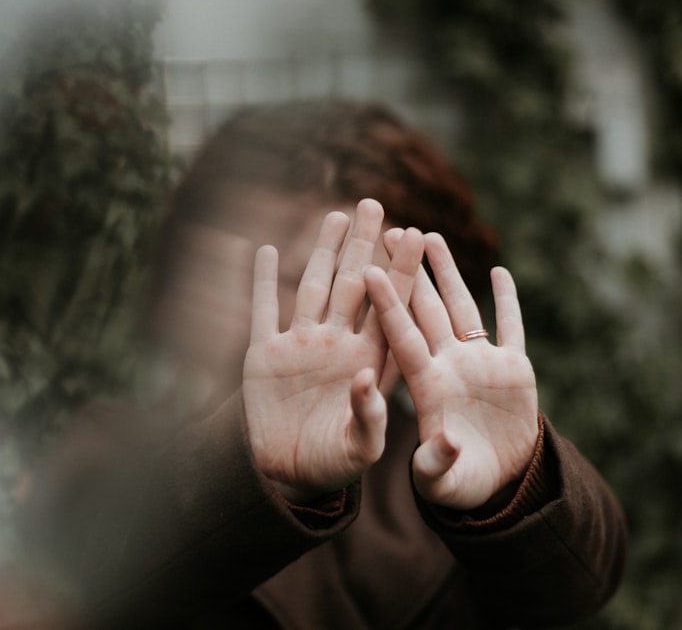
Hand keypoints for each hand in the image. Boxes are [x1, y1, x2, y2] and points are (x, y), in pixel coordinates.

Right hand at [242, 199, 423, 502]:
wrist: (288, 476)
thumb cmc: (335, 466)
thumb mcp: (360, 448)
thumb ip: (370, 417)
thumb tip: (368, 380)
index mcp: (369, 362)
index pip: (390, 308)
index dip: (402, 271)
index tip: (418, 235)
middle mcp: (338, 345)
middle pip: (355, 285)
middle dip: (365, 246)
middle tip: (376, 205)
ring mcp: (302, 346)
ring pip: (315, 287)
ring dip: (324, 252)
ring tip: (337, 215)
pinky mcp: (265, 355)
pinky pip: (264, 310)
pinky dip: (264, 281)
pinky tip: (268, 250)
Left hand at [365, 232, 538, 510]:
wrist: (495, 485)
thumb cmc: (457, 485)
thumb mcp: (441, 481)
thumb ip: (436, 462)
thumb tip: (445, 441)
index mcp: (426, 386)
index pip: (402, 337)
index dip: (388, 304)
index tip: (370, 270)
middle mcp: (449, 366)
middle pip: (425, 309)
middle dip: (411, 270)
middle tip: (392, 230)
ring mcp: (480, 364)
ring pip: (461, 307)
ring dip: (448, 273)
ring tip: (431, 236)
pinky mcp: (513, 369)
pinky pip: (511, 327)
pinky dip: (508, 301)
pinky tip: (499, 272)